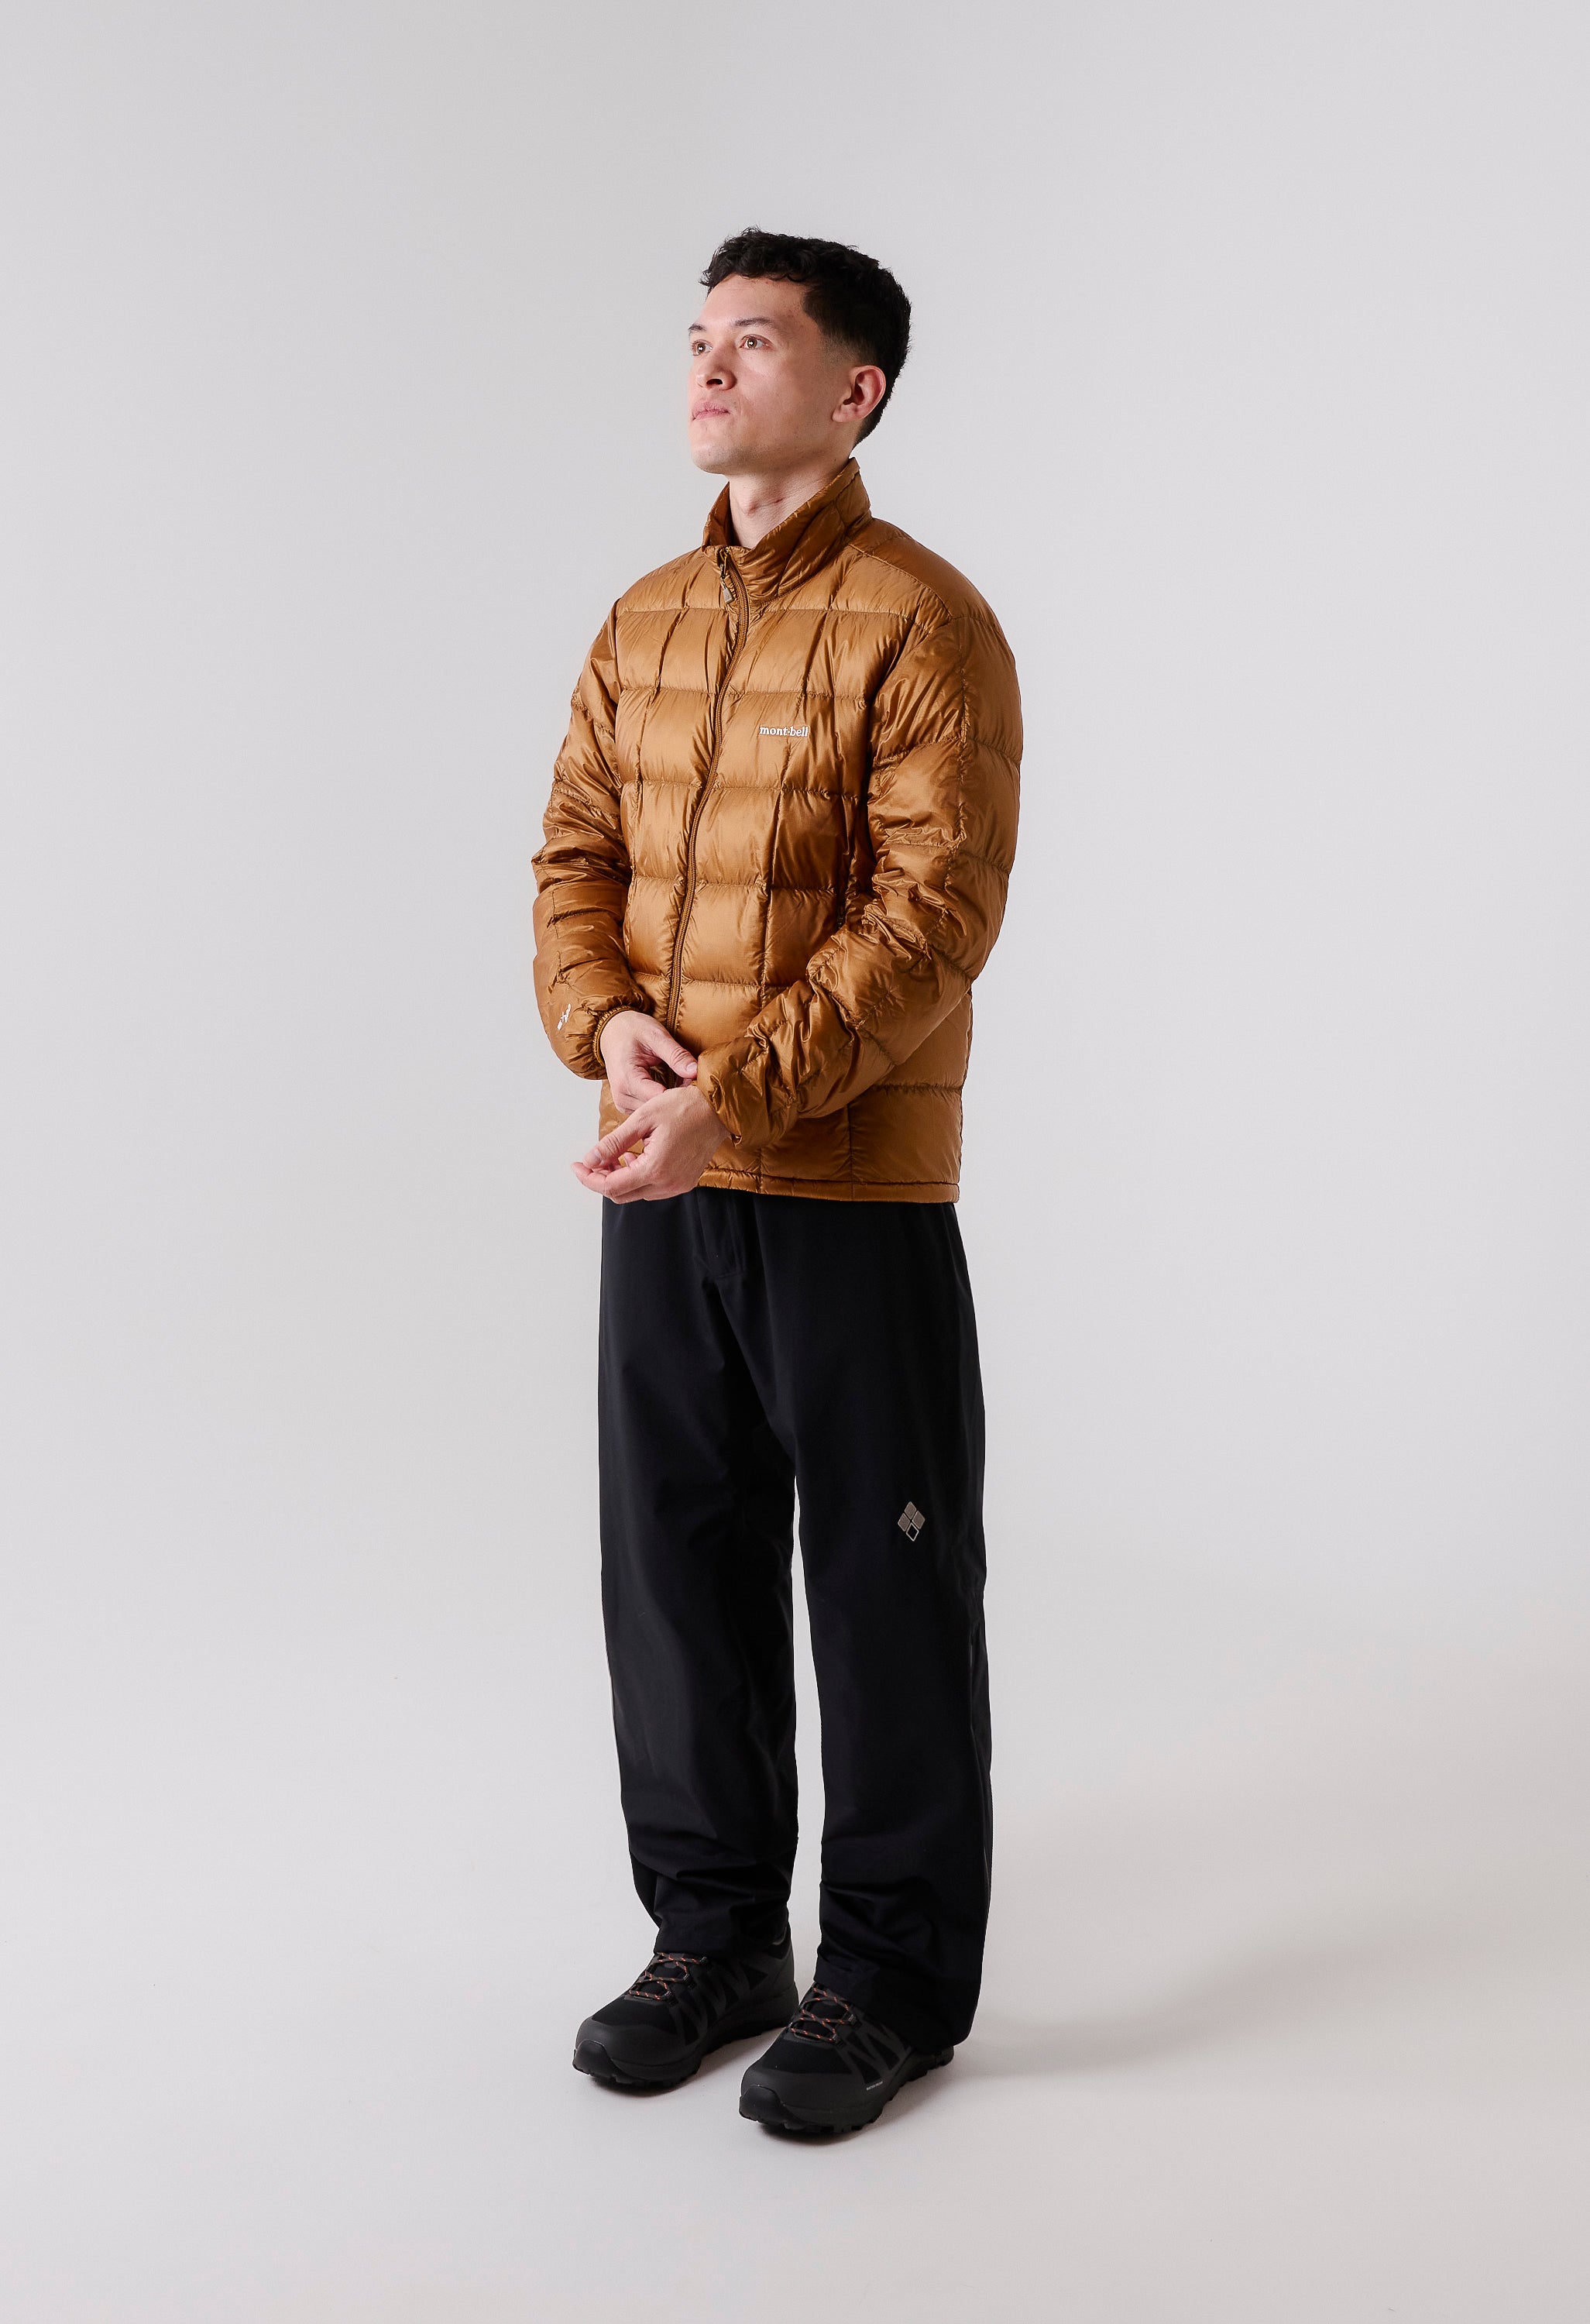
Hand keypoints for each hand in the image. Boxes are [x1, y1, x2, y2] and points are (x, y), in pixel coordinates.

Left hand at [572, 1085, 726, 1202]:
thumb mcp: (642, 1119)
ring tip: (616, 1155)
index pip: (611, 1186)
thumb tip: (590, 1159)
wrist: (718, 1109)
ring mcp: (678, 1186)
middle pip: (622, 1194)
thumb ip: (614, 1142)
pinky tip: (635, 1158)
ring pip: (637, 1193)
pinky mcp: (684, 1183)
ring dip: (620, 1178)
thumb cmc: (682, 1107)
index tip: (577, 1165)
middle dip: (601, 1179)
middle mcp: (667, 1184)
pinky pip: (653, 1189)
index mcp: (655, 1168)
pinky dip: (638, 1177)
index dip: (589, 1178)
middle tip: (591, 1160)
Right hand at [598, 1010, 699, 1112]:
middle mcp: (622, 1096)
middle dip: (678, 1097)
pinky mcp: (627, 1105)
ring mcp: (623, 1103)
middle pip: (657, 1108)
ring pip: (654, 1112)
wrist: (612, 1031)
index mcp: (627, 1079)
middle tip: (694, 1082)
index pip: (660, 1098)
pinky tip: (673, 1087)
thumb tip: (696, 1072)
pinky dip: (663, 1101)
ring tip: (683, 1082)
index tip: (696, 1083)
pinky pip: (649, 1109)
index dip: (681, 1093)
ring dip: (671, 1101)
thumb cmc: (632, 1030)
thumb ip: (676, 1055)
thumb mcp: (657, 1036)